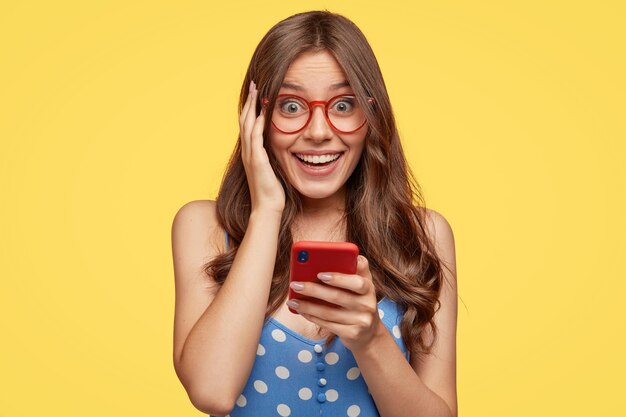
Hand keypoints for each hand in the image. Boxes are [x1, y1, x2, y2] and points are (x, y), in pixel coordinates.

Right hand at [239, 80, 284, 214]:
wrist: (268, 208)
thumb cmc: (272, 191)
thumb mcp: (272, 168)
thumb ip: (272, 156)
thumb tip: (283, 145)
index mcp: (251, 152)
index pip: (249, 125)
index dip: (251, 108)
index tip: (256, 94)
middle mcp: (248, 152)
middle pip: (245, 120)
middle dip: (249, 102)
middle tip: (254, 85)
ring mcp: (251, 156)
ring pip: (248, 126)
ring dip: (252, 107)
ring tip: (256, 92)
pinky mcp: (257, 161)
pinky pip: (256, 139)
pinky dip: (258, 124)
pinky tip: (262, 113)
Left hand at [287, 255, 383, 351]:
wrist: (369, 332)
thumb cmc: (358, 301)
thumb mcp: (360, 284)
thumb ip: (352, 269)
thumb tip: (329, 254)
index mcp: (369, 288)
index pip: (357, 282)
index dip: (338, 279)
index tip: (320, 274)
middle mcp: (367, 304)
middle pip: (337, 296)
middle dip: (313, 290)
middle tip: (295, 285)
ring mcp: (361, 321)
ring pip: (329, 312)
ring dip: (307, 306)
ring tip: (292, 301)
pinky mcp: (352, 334)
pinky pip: (328, 324)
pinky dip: (312, 317)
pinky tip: (301, 311)